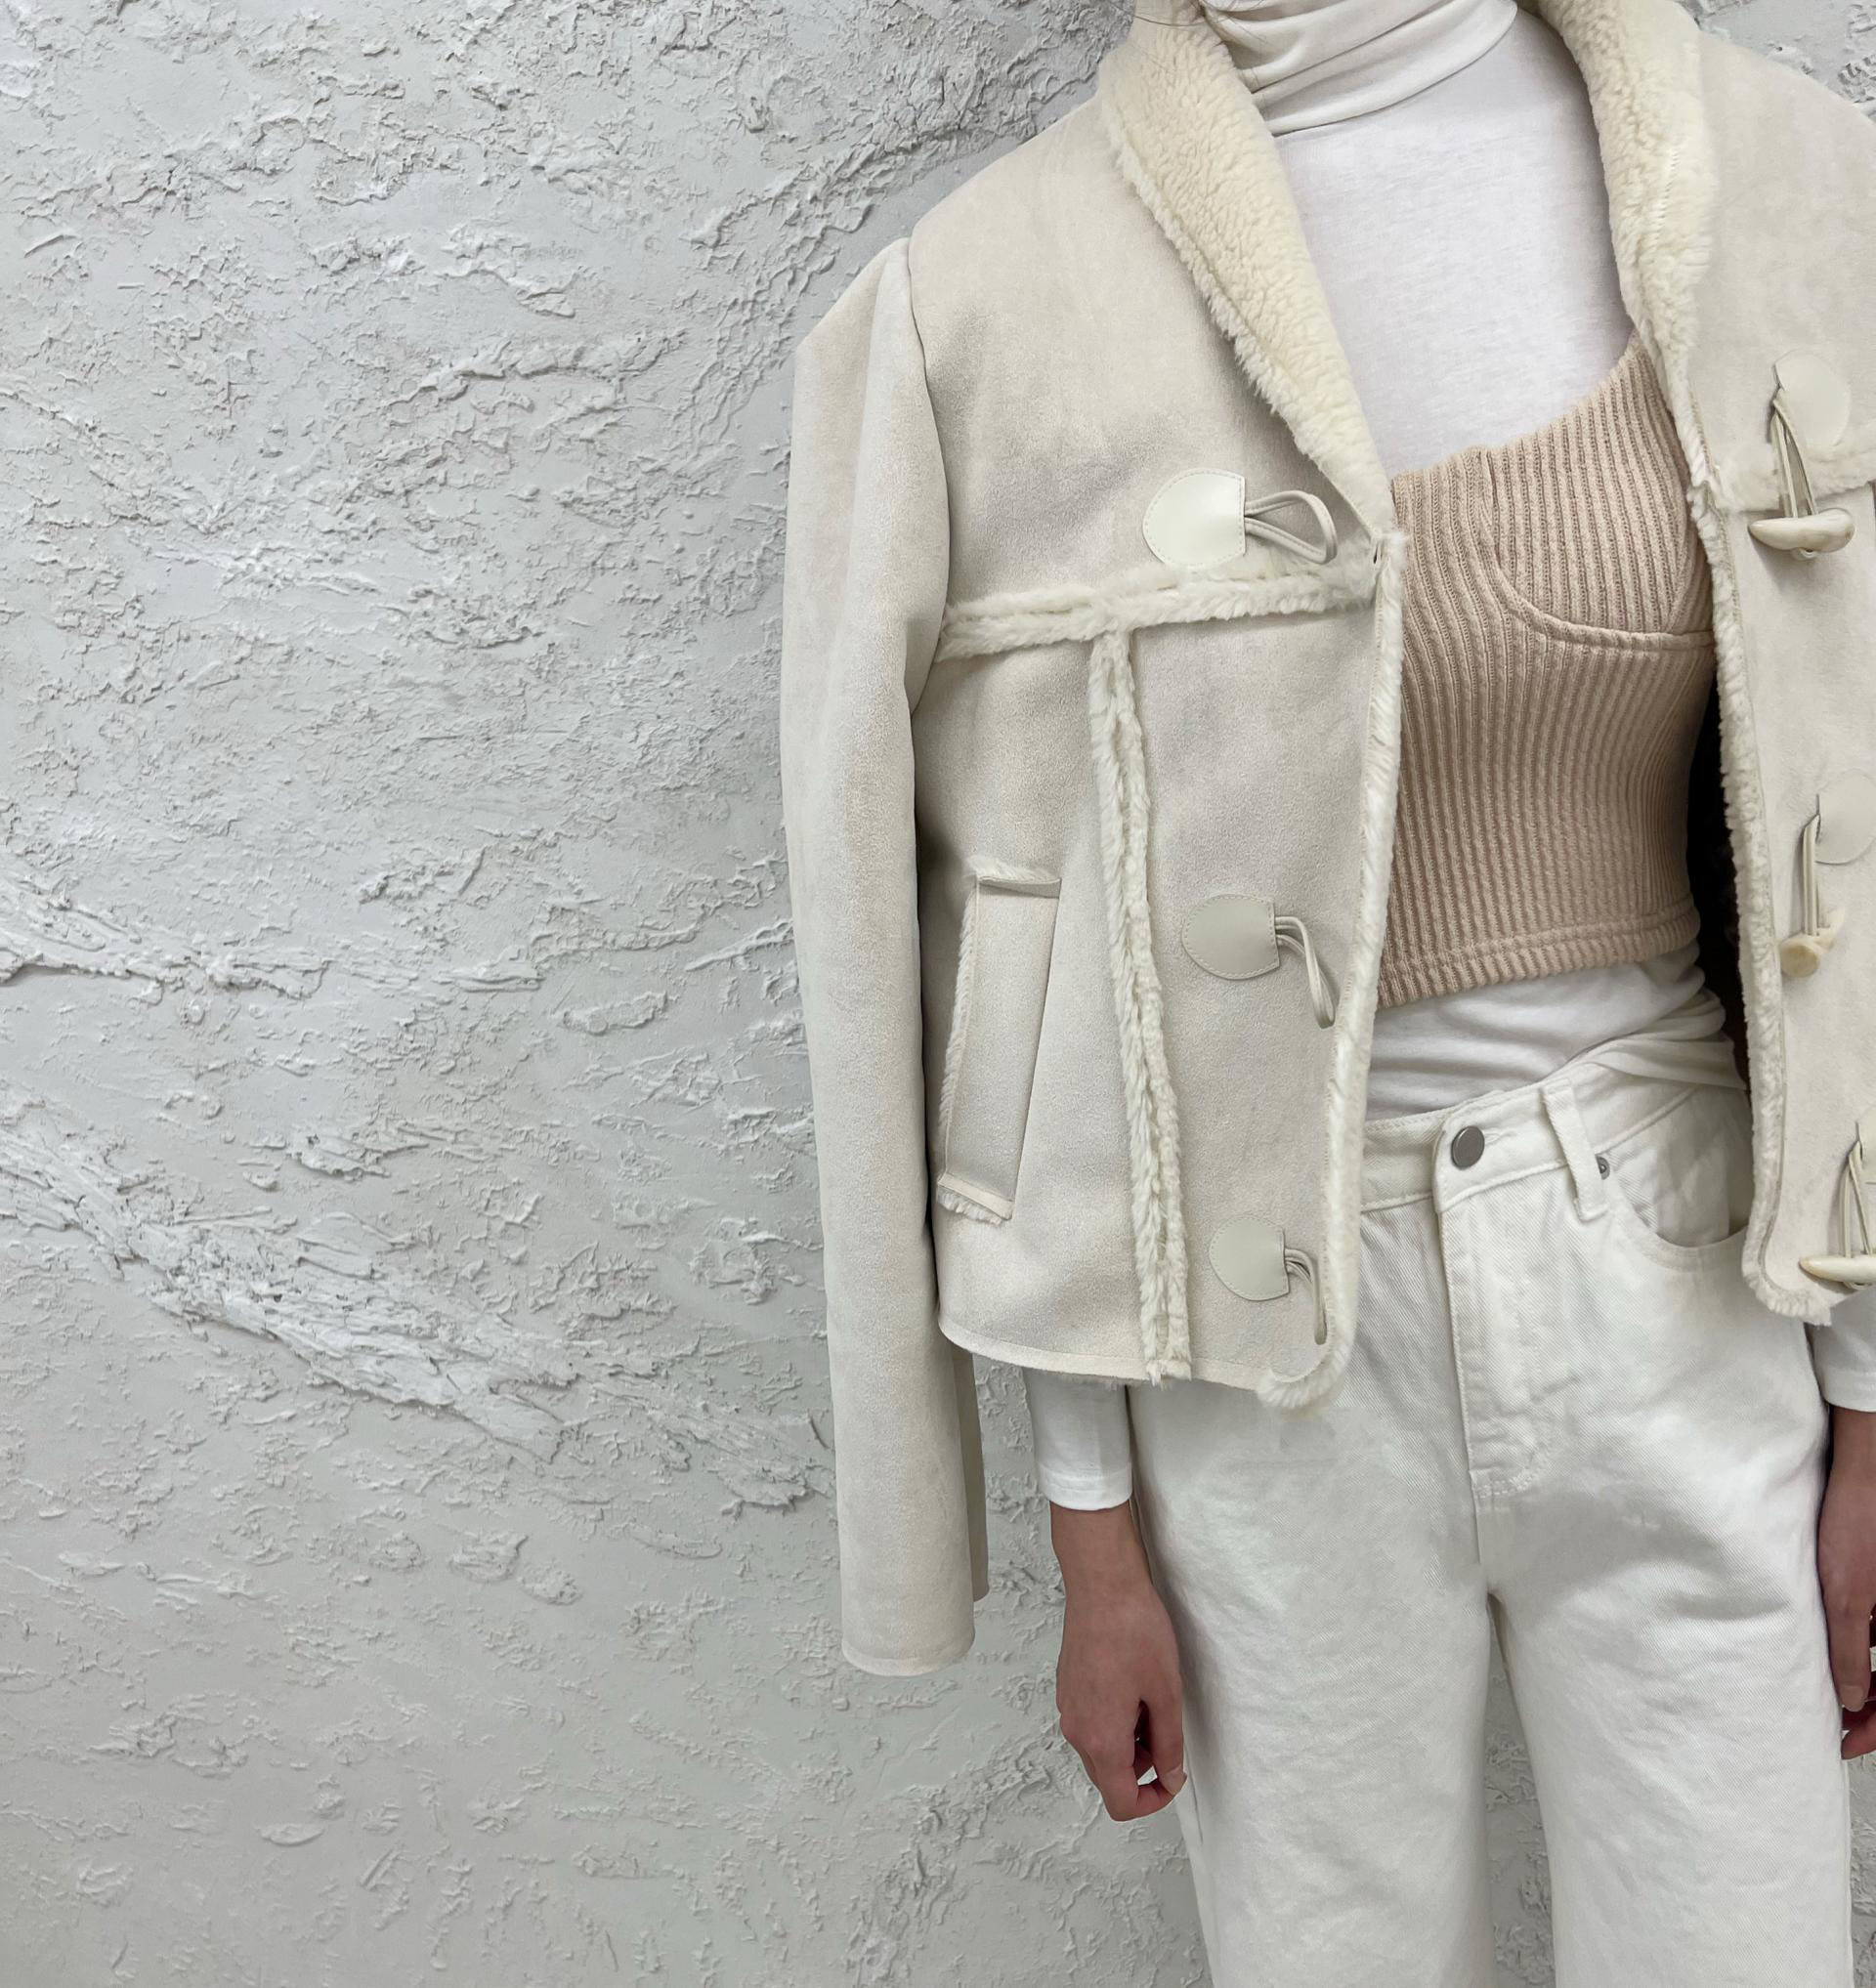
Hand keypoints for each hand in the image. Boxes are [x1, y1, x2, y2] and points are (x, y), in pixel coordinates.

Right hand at [1049, 1500, 1186, 1818]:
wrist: (1101, 1583)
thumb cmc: (1136, 1632)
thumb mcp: (1166, 1692)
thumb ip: (1169, 1744)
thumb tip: (1171, 1776)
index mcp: (1101, 1738)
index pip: (1121, 1802)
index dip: (1154, 1801)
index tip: (1174, 1775)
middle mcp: (1076, 1730)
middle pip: (1108, 1778)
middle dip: (1143, 1768)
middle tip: (1166, 1728)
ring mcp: (1067, 1707)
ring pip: (1100, 1750)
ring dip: (1129, 1742)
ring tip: (1151, 1698)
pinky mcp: (1066, 1688)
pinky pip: (1091, 1723)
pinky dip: (1114, 1721)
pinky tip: (1132, 1683)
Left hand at [1820, 1405, 1875, 1757]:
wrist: (1867, 1468)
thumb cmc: (1862, 1524)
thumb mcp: (1850, 1597)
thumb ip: (1853, 1653)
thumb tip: (1851, 1701)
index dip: (1873, 1730)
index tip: (1842, 1742)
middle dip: (1871, 1709)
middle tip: (1834, 1724)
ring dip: (1867, 1681)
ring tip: (1829, 1693)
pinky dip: (1866, 1650)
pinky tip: (1836, 1651)